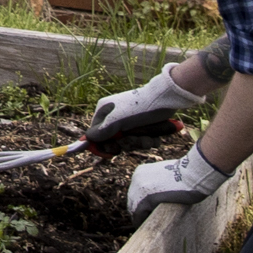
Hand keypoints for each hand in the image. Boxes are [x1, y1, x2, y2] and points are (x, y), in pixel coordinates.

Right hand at [90, 65, 206, 139]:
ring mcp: (130, 122)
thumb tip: (86, 140)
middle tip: (135, 140)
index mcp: (105, 113)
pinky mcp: (144, 126)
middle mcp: (115, 117)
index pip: (97, 135)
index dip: (104, 146)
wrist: (166, 100)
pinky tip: (156, 136)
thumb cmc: (139, 108)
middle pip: (116, 142)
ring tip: (149, 136)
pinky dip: (150, 140)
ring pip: (131, 143)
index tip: (113, 152)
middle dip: (128, 144)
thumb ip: (101, 131)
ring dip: (141, 143)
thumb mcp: (118, 120)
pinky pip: (143, 141)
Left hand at [125, 146, 225, 223]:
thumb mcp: (166, 176)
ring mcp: (139, 188)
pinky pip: (139, 214)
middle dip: (138, 212)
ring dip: (139, 218)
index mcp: (141, 172)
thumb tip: (158, 196)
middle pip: (132, 200)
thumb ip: (158, 184)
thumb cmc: (187, 176)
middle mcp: (136, 178)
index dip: (140, 204)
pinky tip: (146, 228)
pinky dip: (141, 222)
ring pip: (134, 208)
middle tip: (145, 222)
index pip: (135, 192)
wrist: (193, 174)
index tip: (146, 213)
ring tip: (147, 227)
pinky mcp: (146, 198)